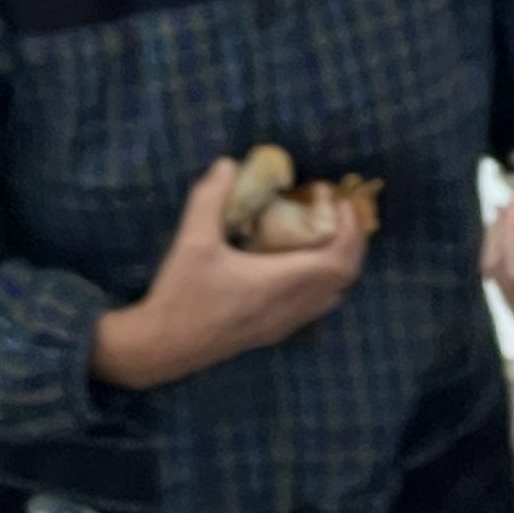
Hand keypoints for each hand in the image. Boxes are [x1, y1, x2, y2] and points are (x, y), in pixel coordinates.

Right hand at [92, 158, 366, 388]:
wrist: (162, 348)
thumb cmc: (180, 297)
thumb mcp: (192, 242)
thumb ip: (210, 199)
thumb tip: (227, 164)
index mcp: (277, 284)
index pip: (337, 260)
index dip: (349, 230)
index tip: (341, 202)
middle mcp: (288, 307)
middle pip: (343, 278)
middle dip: (351, 243)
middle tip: (339, 213)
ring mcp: (281, 324)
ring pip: (331, 296)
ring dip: (338, 264)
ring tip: (325, 235)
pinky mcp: (270, 333)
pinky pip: (313, 307)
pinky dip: (321, 283)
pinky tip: (300, 265)